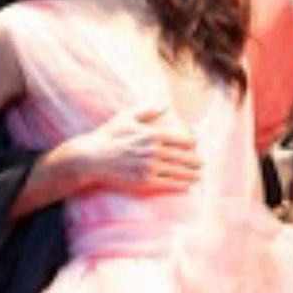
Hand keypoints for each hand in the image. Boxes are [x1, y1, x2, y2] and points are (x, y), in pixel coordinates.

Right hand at [71, 107, 200, 194]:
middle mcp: (154, 151)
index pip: (183, 140)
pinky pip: (169, 184)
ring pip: (179, 172)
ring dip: (192, 175)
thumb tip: (166, 106)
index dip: (192, 144)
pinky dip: (181, 186)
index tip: (195, 146)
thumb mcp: (126, 117)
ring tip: (197, 176)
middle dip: (196, 162)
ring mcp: (150, 168)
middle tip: (201, 164)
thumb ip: (148, 110)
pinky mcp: (145, 182)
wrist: (92, 158)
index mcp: (153, 134)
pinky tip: (187, 186)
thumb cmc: (108, 136)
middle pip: (185, 158)